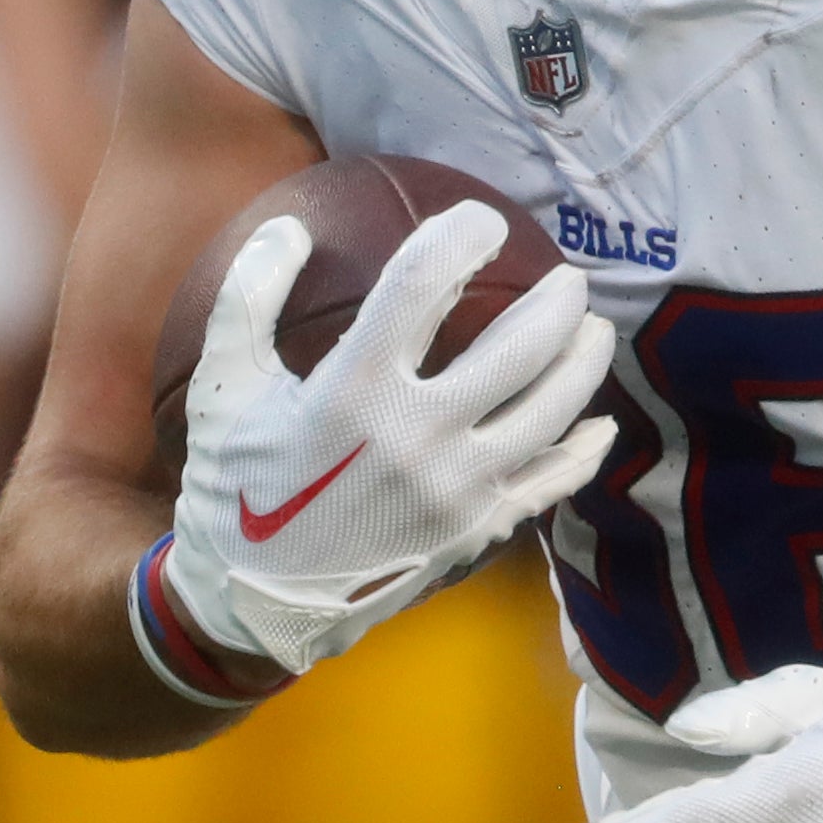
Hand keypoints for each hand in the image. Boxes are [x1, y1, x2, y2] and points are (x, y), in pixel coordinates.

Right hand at [163, 202, 613, 677]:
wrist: (253, 603)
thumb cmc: (235, 486)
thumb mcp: (224, 386)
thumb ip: (249, 296)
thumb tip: (290, 227)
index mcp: (353, 390)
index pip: (422, 285)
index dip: (461, 237)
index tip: (482, 220)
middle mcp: (417, 436)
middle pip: (517, 347)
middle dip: (556, 301)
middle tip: (569, 278)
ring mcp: (456, 489)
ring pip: (549, 410)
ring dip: (583, 362)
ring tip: (594, 330)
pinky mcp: (475, 531)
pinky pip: (549, 483)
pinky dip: (582, 450)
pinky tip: (598, 424)